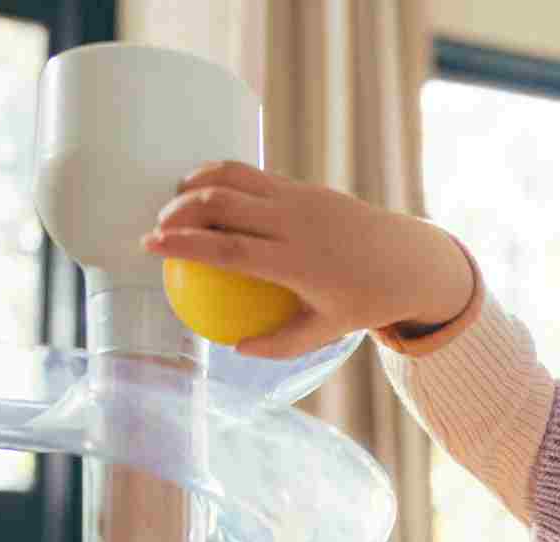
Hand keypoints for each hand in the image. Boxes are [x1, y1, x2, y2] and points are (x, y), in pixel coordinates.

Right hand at [141, 161, 474, 357]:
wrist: (410, 260)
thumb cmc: (365, 301)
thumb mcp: (327, 330)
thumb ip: (280, 343)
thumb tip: (235, 346)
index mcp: (296, 262)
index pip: (227, 249)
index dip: (183, 244)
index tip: (149, 244)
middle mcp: (295, 224)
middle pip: (221, 204)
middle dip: (178, 209)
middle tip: (157, 226)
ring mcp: (301, 199)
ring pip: (234, 178)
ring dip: (196, 184)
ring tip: (175, 203)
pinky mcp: (305, 186)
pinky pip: (254, 176)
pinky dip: (223, 179)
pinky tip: (207, 193)